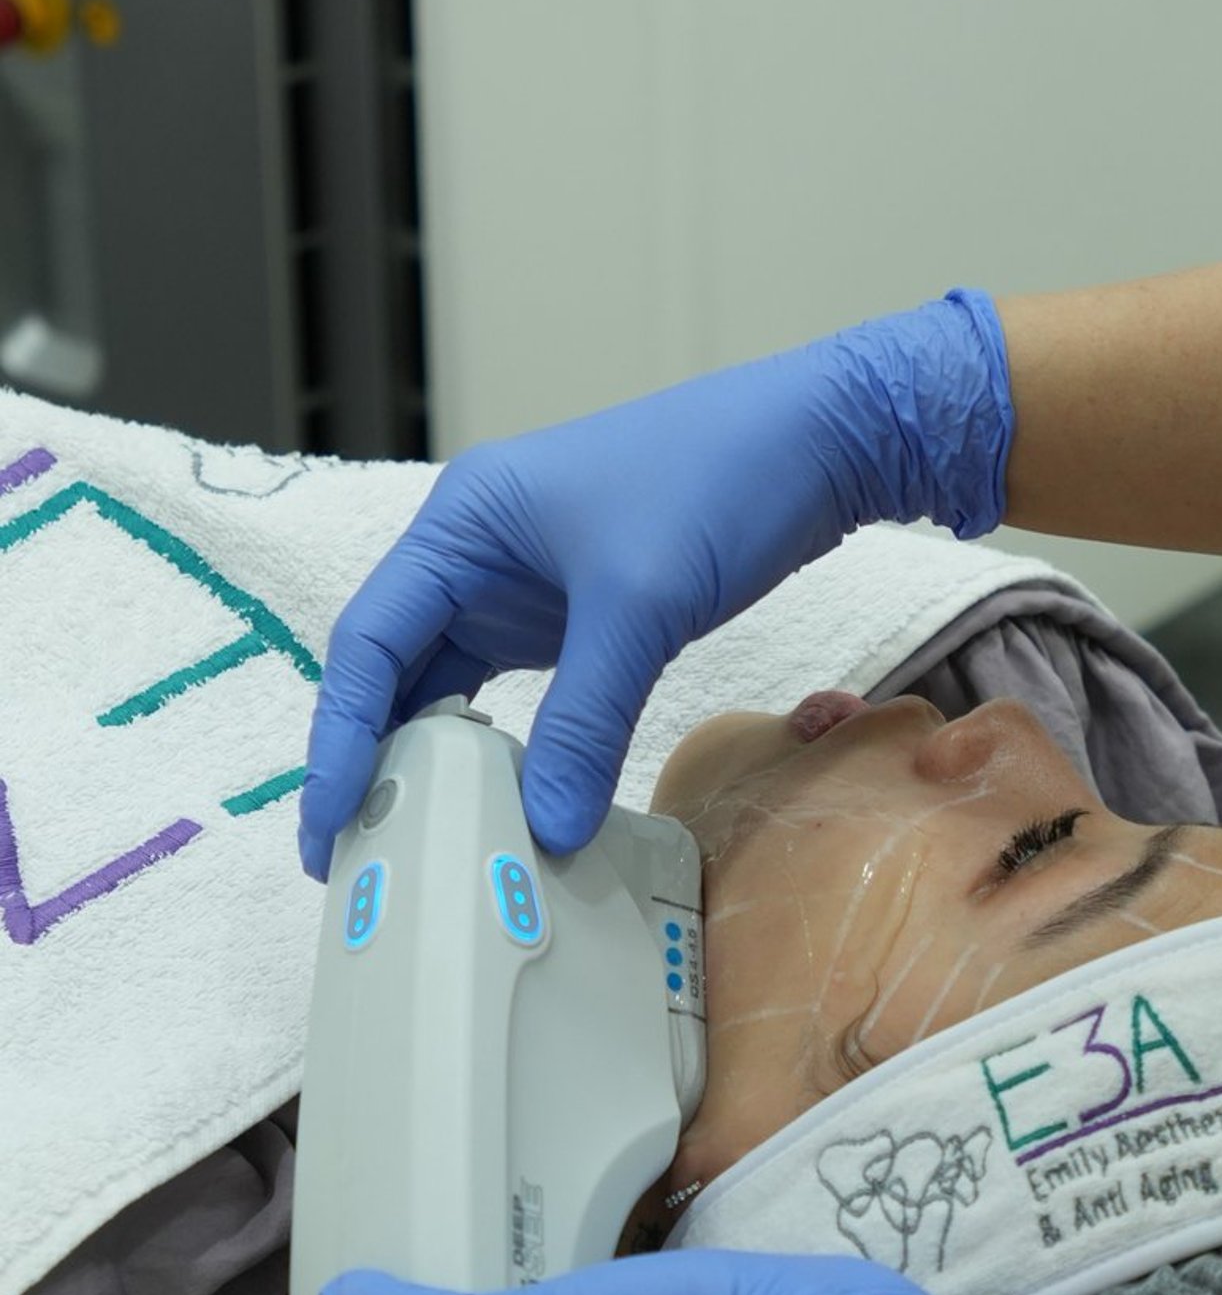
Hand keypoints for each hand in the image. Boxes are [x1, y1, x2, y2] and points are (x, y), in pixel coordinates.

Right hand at [298, 291, 1010, 876]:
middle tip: (358, 856)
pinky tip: (506, 803)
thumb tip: (545, 828)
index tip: (327, 824)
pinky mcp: (581, 611)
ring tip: (419, 846)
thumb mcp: (638, 607)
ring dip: (439, 760)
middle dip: (374, 761)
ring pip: (455, 685)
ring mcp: (528, 583)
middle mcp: (478, 552)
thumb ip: (583, 721)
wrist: (821, 438)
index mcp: (461, 524)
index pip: (368, 644)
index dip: (340, 740)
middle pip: (396, 669)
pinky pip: (521, 692)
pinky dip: (509, 748)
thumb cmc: (718, 480)